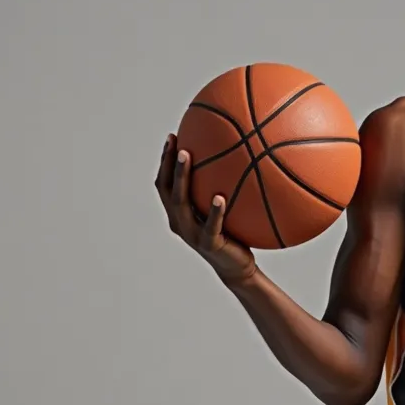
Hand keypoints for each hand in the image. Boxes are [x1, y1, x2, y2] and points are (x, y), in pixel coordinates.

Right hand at [154, 134, 257, 285]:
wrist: (237, 267)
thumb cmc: (232, 234)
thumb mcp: (226, 209)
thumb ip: (222, 188)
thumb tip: (238, 155)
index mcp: (179, 213)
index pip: (166, 184)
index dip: (165, 162)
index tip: (172, 137)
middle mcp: (180, 222)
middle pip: (167, 189)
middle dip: (168, 164)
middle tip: (175, 142)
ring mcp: (192, 234)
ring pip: (181, 203)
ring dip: (182, 177)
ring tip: (186, 156)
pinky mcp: (208, 244)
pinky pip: (210, 225)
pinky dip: (214, 211)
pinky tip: (220, 197)